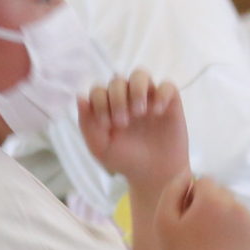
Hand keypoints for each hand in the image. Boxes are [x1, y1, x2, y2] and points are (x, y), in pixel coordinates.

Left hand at [79, 72, 187, 191]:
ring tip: (139, 111)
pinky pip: (167, 86)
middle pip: (117, 80)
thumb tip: (79, 96)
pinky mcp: (170, 103)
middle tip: (123, 123)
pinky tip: (157, 113)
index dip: (100, 103)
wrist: (154, 174)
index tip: (107, 125)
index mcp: (108, 106)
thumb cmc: (125, 160)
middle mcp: (127, 98)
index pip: (98, 90)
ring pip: (141, 74)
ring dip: (137, 89)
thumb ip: (87, 123)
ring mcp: (149, 98)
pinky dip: (162, 94)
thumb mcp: (100, 147)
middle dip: (117, 99)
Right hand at [147, 173, 249, 249]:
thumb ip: (174, 188)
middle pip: (222, 193)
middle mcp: (239, 207)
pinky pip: (245, 224)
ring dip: (224, 217)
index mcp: (215, 200)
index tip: (186, 220)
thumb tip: (190, 173)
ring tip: (210, 242)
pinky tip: (223, 249)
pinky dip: (235, 231)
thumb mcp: (163, 219)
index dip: (191, 198)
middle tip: (197, 233)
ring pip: (235, 207)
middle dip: (210, 205)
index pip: (204, 181)